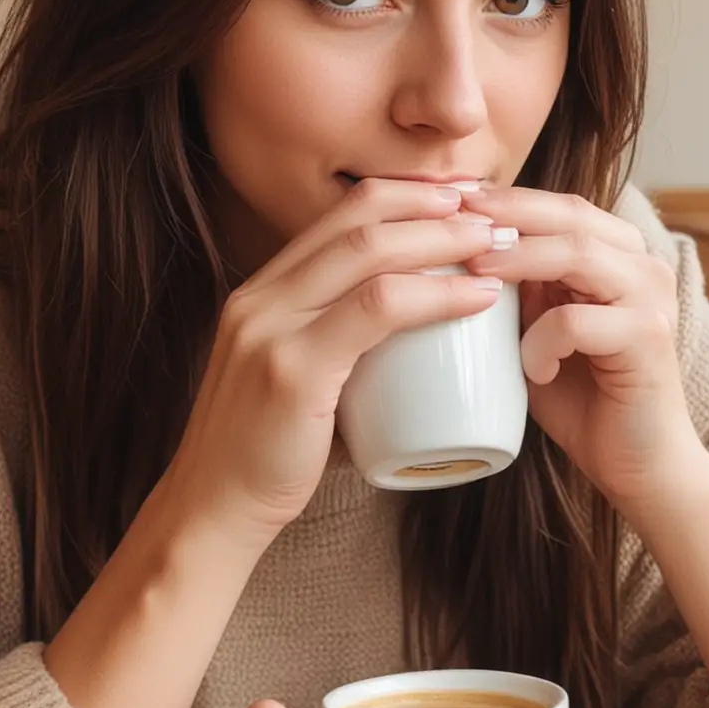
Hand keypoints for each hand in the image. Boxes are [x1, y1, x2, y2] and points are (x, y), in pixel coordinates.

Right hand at [160, 178, 507, 546]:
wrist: (213, 512)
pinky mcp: (291, 368)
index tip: (460, 200)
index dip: (404, 195)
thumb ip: (342, 352)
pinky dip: (436, 295)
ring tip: (495, 241)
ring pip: (367, 252)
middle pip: (355, 218)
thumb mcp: (300, 382)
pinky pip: (376, 309)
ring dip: (441, 238)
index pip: (338, 216)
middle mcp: (260, 297)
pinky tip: (477, 297)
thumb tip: (417, 340)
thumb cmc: (269, 456)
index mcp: (263, 293)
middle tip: (491, 208)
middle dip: (430, 202)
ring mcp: (270, 327)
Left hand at [460, 185, 708, 510]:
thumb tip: (464, 253)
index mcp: (621, 256)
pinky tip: (532, 370)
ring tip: (474, 273)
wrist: (639, 465)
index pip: (563, 206)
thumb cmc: (584, 400)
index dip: (508, 199)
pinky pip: (577, 321)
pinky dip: (541, 341)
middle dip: (507, 213)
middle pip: (571, 215)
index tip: (452, 200)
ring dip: (518, 259)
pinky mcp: (649, 337)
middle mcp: (644, 265)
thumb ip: (522, 293)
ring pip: (577, 254)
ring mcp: (652, 298)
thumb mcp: (543, 332)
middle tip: (455, 218)